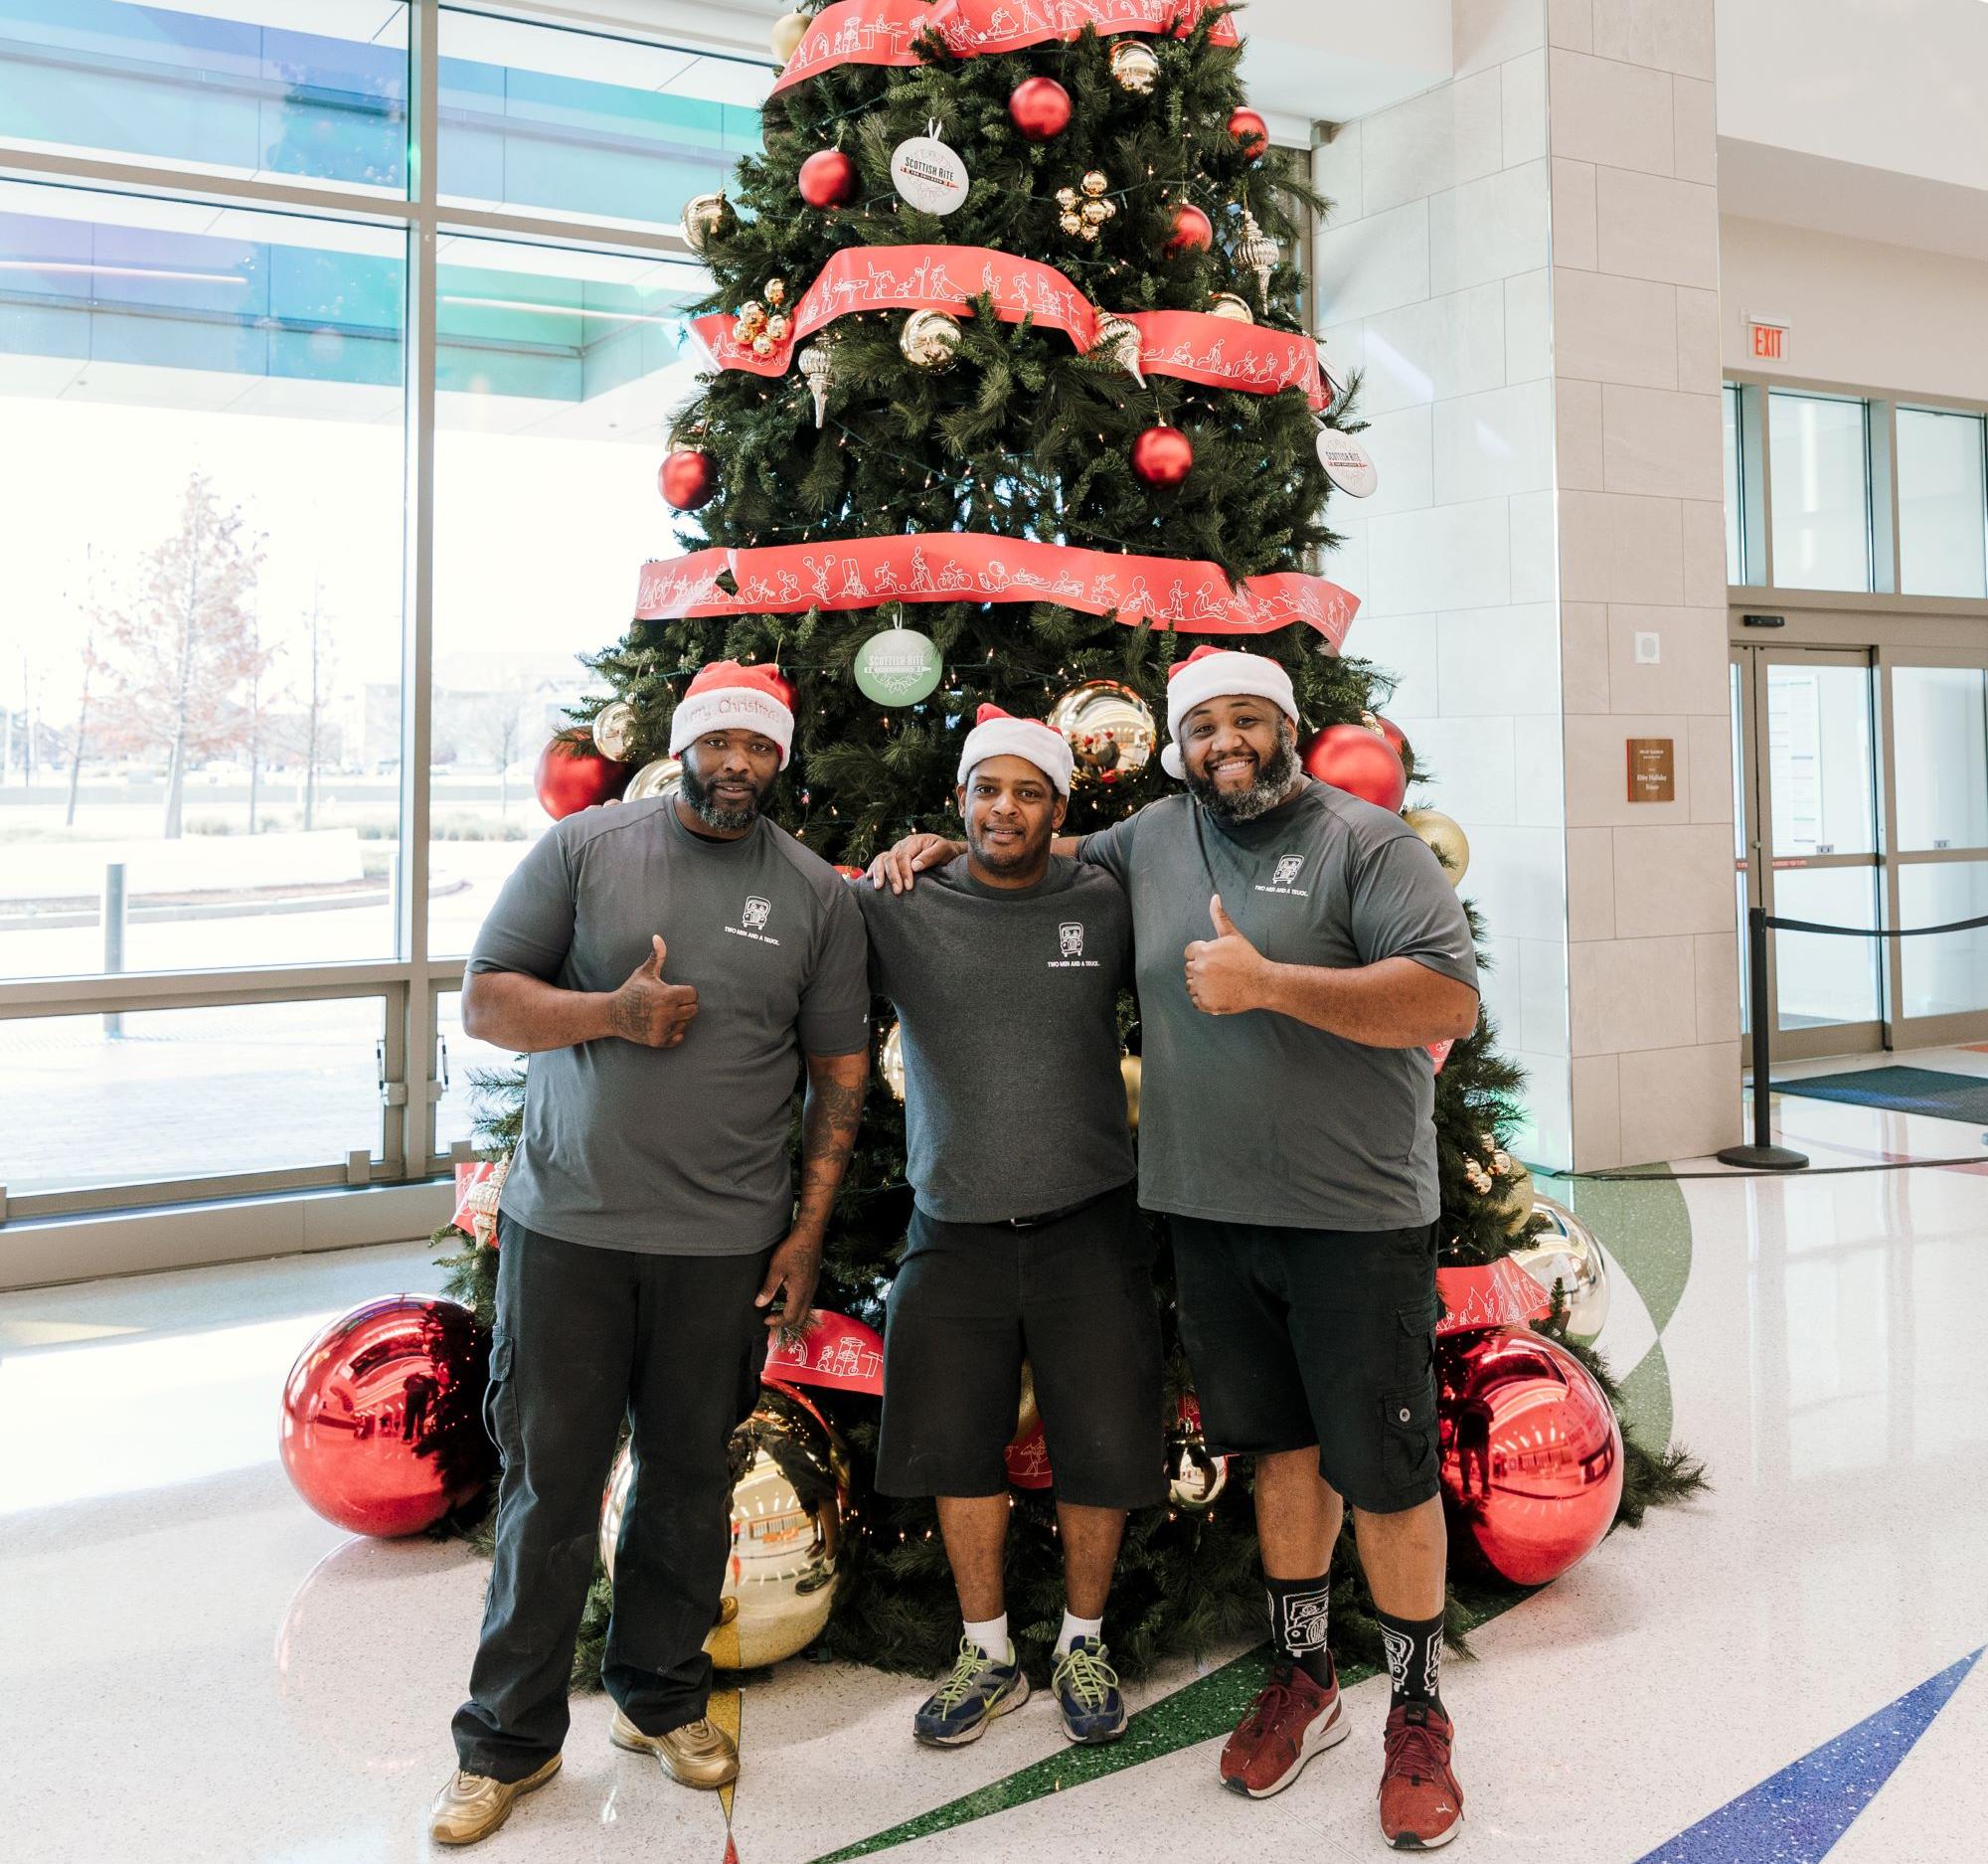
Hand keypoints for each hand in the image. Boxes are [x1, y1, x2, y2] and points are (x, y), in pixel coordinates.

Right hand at [607, 935, 698, 1047]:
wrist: (613, 1014)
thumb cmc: (631, 990)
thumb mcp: (644, 972)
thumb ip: (657, 955)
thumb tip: (658, 936)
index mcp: (667, 995)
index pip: (693, 994)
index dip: (685, 991)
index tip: (674, 991)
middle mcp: (666, 1013)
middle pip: (694, 1010)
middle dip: (685, 1005)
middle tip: (670, 1003)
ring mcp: (663, 1029)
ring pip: (687, 1023)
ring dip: (679, 1019)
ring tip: (663, 1013)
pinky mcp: (659, 1041)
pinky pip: (680, 1037)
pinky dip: (674, 1032)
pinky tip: (662, 1024)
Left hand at [756, 1228, 822, 1335]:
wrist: (810, 1235)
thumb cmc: (793, 1250)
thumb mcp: (776, 1268)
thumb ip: (769, 1288)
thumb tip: (759, 1304)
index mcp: (800, 1292)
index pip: (790, 1317)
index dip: (777, 1322)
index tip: (765, 1319)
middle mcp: (809, 1293)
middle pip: (800, 1318)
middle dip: (785, 1322)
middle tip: (771, 1319)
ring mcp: (813, 1287)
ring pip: (804, 1310)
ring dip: (791, 1314)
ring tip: (776, 1310)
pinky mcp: (813, 1281)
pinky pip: (806, 1301)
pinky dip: (796, 1306)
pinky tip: (785, 1297)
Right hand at [868, 833, 961, 893]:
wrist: (947, 851)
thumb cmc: (946, 851)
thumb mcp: (943, 850)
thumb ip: (930, 857)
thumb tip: (914, 866)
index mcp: (913, 841)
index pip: (904, 857)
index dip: (904, 872)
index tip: (908, 887)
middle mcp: (901, 845)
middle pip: (890, 859)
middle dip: (892, 876)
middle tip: (897, 892)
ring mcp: (895, 851)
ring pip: (881, 859)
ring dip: (878, 873)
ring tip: (878, 887)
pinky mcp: (893, 858)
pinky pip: (879, 861)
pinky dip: (873, 869)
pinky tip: (869, 878)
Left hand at [1184, 894, 1271, 1015]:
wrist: (1261, 983)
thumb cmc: (1247, 958)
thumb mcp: (1233, 936)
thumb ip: (1219, 917)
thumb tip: (1214, 897)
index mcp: (1203, 952)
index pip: (1189, 953)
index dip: (1201, 955)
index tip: (1215, 960)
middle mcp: (1199, 969)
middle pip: (1189, 969)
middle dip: (1201, 969)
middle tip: (1220, 972)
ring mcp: (1202, 987)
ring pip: (1190, 985)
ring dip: (1200, 985)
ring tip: (1219, 983)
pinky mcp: (1205, 1003)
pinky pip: (1195, 1001)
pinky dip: (1204, 999)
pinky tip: (1218, 993)